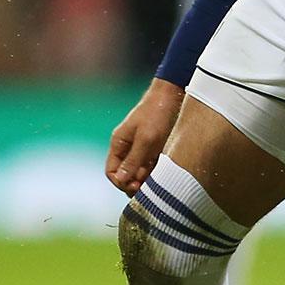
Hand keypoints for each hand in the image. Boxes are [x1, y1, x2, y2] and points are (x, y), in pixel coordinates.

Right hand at [105, 79, 184, 194]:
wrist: (173, 96)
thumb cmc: (156, 114)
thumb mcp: (145, 139)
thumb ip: (133, 160)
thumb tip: (121, 181)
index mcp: (119, 144)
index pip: (112, 172)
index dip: (121, 182)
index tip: (135, 187)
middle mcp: (127, 148)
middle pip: (125, 175)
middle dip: (134, 184)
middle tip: (148, 188)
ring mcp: (141, 149)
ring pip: (139, 173)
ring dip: (147, 180)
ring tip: (158, 181)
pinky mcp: (154, 149)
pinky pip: (152, 167)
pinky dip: (156, 173)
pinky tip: (165, 174)